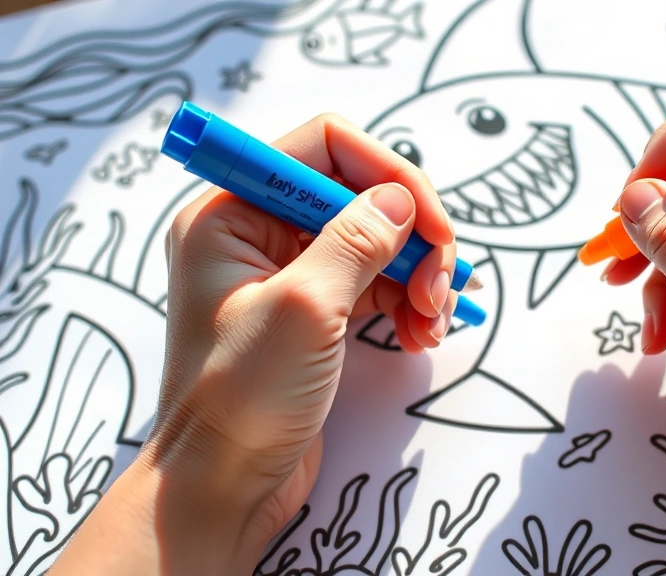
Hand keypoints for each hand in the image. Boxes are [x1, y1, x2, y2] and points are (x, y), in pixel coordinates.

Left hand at [48, 113, 461, 574]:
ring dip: (419, 275)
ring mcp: (290, 272)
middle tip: (440, 288)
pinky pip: (376, 282)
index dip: (388, 174)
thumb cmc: (240, 401)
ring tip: (434, 322)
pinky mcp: (316, 311)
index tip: (430, 226)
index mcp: (231, 213)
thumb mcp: (303, 310)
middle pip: (362, 193)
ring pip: (378, 240)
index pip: (325, 146)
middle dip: (413, 237)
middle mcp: (259, 232)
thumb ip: (354, 242)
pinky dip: (408, 301)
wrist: (222, 487)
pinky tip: (423, 335)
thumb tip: (400, 198)